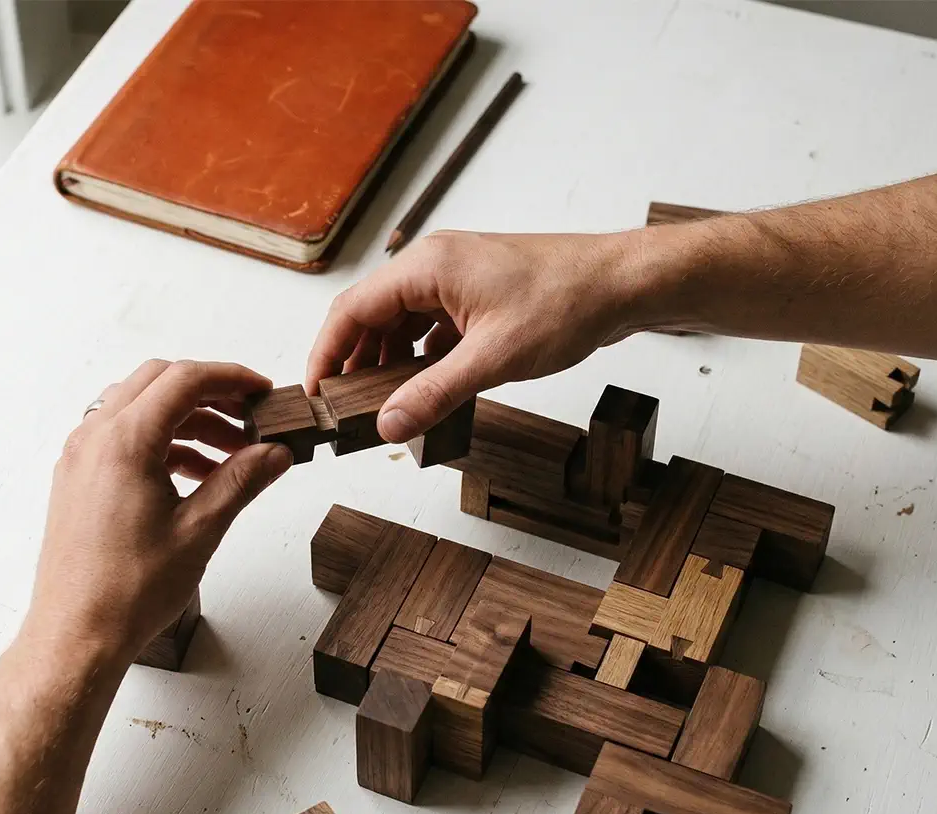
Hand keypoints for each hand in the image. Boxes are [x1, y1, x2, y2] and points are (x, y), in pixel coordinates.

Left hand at [23, 360, 292, 660]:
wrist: (76, 635)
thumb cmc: (127, 591)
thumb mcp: (200, 530)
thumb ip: (241, 480)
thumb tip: (274, 452)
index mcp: (124, 441)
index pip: (184, 379)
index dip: (230, 378)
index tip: (261, 391)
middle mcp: (94, 439)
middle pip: (158, 382)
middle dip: (209, 393)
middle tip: (248, 417)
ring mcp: (80, 457)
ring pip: (139, 408)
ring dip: (186, 419)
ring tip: (231, 455)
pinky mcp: (77, 479)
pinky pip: (121, 437)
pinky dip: (161, 442)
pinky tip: (196, 475)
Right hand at [305, 230, 654, 441]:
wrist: (622, 283)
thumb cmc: (566, 302)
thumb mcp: (493, 359)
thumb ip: (434, 393)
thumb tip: (388, 425)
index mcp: (426, 267)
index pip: (352, 310)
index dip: (325, 353)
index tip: (314, 393)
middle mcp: (433, 265)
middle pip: (371, 315)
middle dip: (353, 362)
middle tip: (342, 409)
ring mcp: (456, 277)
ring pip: (401, 322)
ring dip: (387, 362)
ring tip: (378, 405)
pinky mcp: (476, 293)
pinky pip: (430, 325)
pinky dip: (418, 356)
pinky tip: (422, 388)